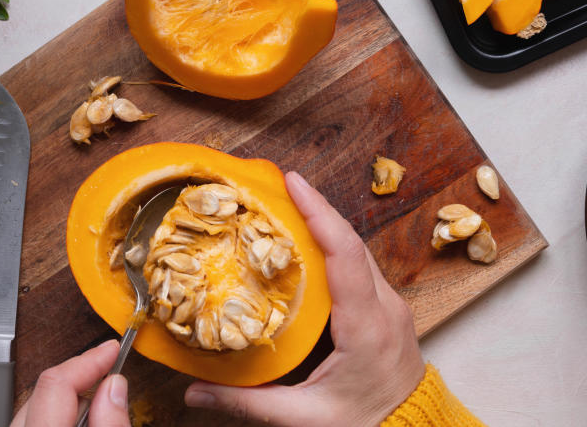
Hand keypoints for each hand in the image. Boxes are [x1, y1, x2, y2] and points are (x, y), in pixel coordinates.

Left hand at [11, 339, 128, 426]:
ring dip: (69, 400)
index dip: (88, 361)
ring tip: (98, 410)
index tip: (112, 350)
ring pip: (36, 403)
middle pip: (43, 389)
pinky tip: (77, 422)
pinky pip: (31, 419)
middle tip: (110, 374)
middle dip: (80, 380)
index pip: (56, 382)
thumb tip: (114, 385)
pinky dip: (55, 414)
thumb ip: (111, 424)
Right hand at [184, 171, 424, 425]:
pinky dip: (334, 243)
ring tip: (290, 202)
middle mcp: (386, 307)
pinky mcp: (388, 308)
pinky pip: (360, 264)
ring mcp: (392, 305)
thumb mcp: (305, 420)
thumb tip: (194, 392)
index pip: (346, 255)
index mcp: (367, 327)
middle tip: (281, 183)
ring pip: (358, 249)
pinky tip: (309, 239)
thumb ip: (247, 403)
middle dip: (317, 207)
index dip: (320, 215)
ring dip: (326, 222)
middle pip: (351, 241)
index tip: (294, 184)